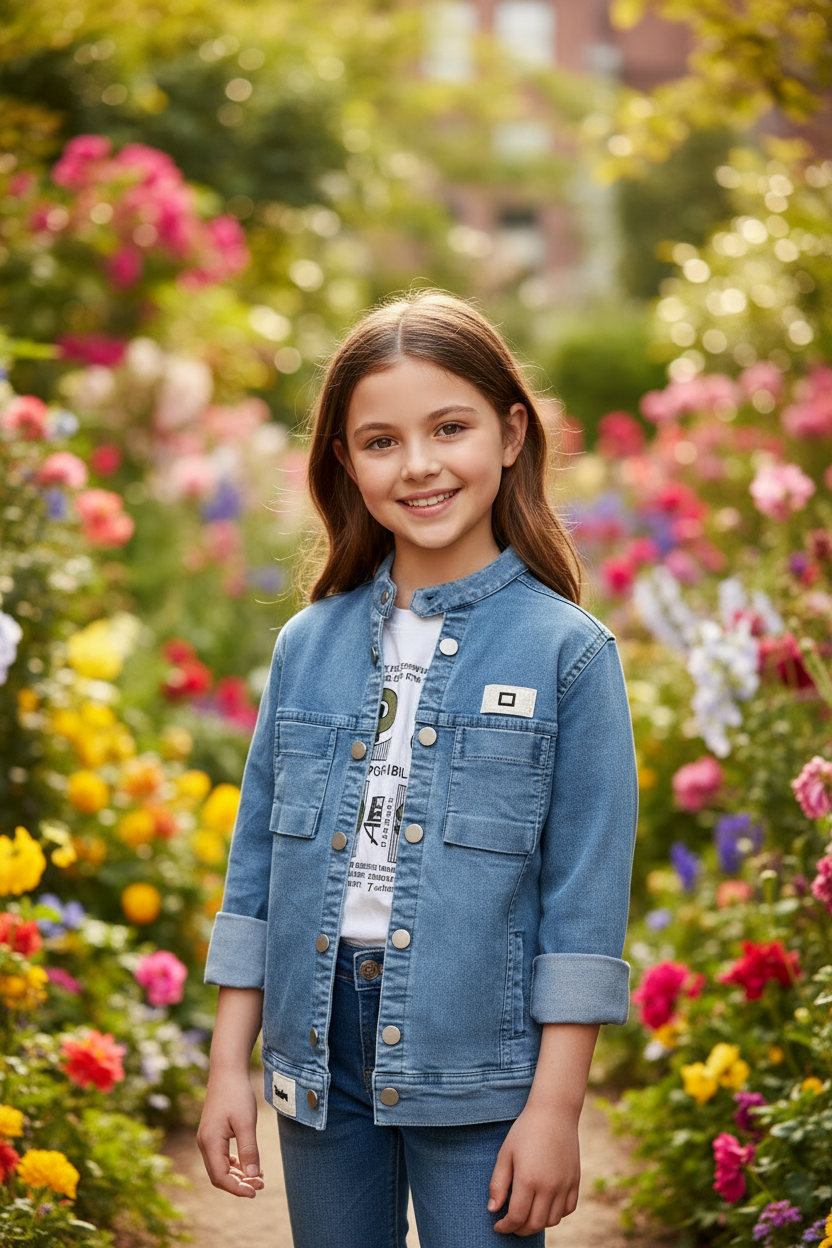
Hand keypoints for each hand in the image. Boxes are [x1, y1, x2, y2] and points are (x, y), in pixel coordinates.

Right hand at [197, 1070, 264, 1197]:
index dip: (237, 1189)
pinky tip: (249, 1164)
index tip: (255, 1192)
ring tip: (258, 1176)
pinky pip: (221, 1157)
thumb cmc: (237, 1094)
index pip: (220, 1177)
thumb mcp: (246, 1123)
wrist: (227, 1071)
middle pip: (218, 1175)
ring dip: (238, 1175)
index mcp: (210, 1142)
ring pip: (220, 1167)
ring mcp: (207, 1138)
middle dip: (239, 1184)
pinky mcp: (213, 1133)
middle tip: (261, 1184)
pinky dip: (235, 1164)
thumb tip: (252, 1177)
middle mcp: (205, 1143)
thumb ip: (249, 1150)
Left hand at [487, 1103, 580, 1235]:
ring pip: (552, 1220)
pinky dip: (557, 1214)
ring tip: (527, 1215)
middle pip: (535, 1224)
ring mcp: (564, 1184)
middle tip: (511, 1225)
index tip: (497, 1225)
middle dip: (520, 1230)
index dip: (505, 1227)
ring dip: (538, 1223)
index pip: (516, 1217)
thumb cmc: (525, 1130)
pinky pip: (568, 1209)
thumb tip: (493, 1210)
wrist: (554, 1112)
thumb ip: (498, 1183)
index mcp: (528, 1179)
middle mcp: (548, 1186)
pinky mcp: (575, 1180)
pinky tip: (546, 1207)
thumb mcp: (505, 1153)